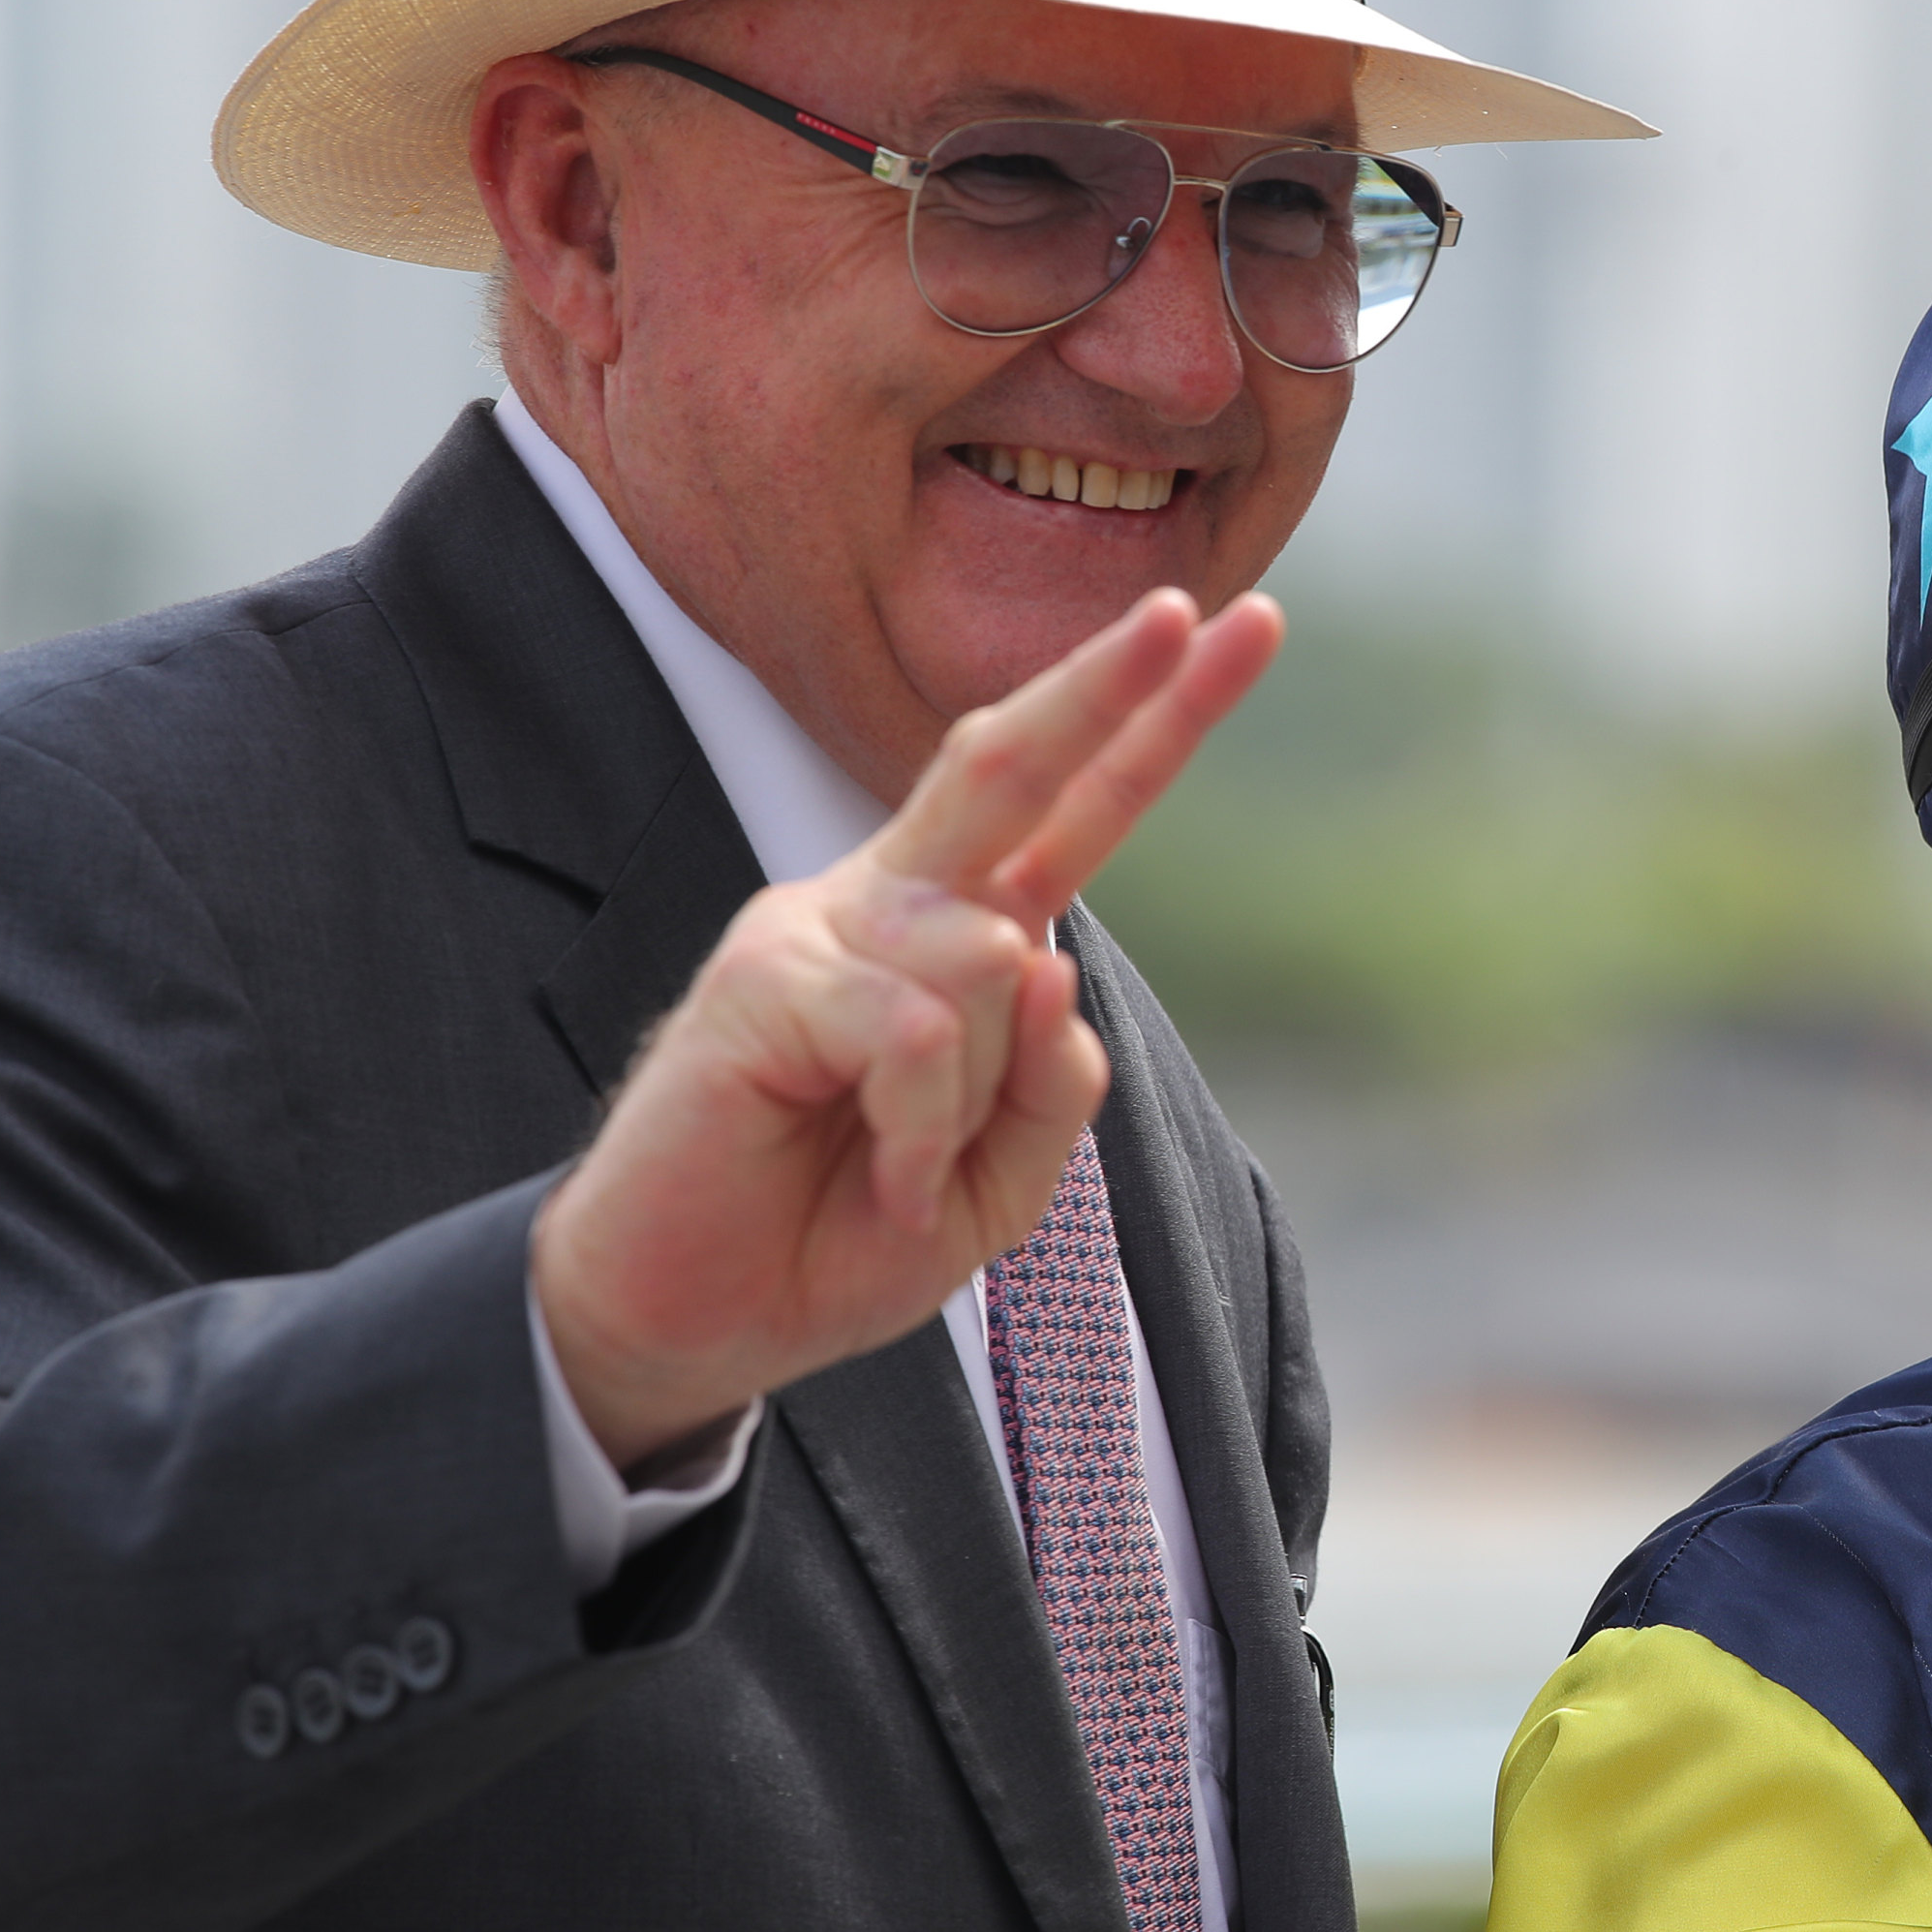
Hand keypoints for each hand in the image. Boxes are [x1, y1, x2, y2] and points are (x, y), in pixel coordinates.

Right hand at [532, 589, 1283, 1468]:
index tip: (1241, 625)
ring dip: (977, 1094)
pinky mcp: (761, 978)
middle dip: (1108, 689)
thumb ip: (1053, 1090)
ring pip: (987, 957)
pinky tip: (882, 1181)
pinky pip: (912, 1027)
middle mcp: (894, 902)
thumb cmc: (840, 1235)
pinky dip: (921, 1128)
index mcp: (965, 936)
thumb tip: (1051, 963)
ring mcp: (819, 927)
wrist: (691, 1316)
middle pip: (1009, 763)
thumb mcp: (999, 1184)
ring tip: (906, 1168)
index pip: (1074, 812)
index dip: (1154, 724)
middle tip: (1189, 615)